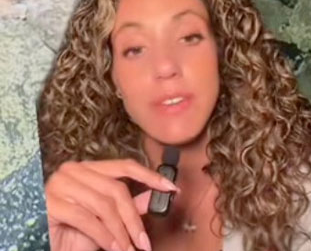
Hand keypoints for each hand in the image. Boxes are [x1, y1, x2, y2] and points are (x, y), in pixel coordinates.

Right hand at [46, 158, 176, 250]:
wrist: (40, 246)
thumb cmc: (71, 234)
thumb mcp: (104, 220)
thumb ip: (128, 205)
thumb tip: (156, 195)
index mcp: (88, 168)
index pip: (124, 166)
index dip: (150, 176)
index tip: (172, 188)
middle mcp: (73, 170)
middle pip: (116, 190)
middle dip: (134, 219)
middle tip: (145, 241)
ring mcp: (60, 184)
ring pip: (104, 206)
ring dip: (121, 232)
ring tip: (130, 249)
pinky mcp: (52, 203)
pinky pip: (88, 220)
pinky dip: (105, 236)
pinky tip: (115, 248)